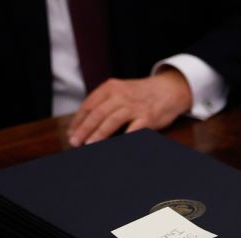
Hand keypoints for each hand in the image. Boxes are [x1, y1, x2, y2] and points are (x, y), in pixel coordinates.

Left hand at [67, 69, 191, 146]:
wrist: (169, 89)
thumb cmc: (141, 95)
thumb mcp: (120, 91)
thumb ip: (105, 103)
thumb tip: (85, 123)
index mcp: (111, 87)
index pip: (89, 104)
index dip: (78, 120)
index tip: (71, 133)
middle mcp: (121, 95)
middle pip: (98, 113)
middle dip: (84, 129)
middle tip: (75, 142)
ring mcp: (134, 106)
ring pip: (112, 120)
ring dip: (99, 134)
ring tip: (89, 145)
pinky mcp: (147, 117)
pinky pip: (133, 130)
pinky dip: (123, 139)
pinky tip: (115, 147)